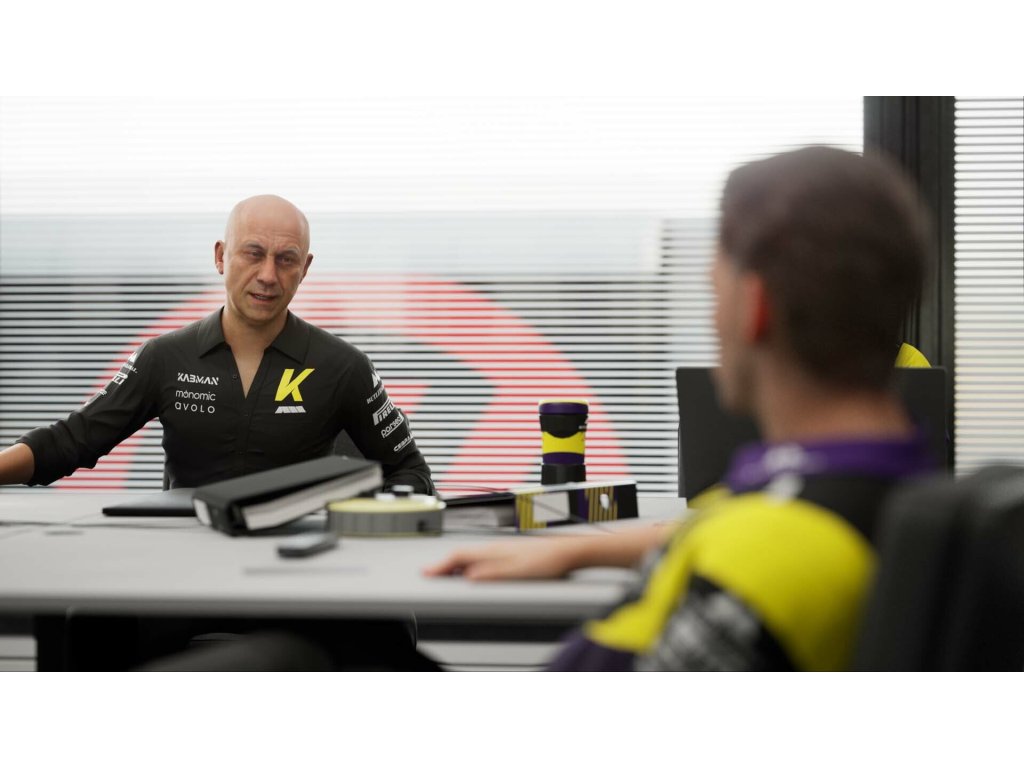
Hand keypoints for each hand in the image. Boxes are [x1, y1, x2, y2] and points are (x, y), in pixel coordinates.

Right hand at [423, 537, 583, 580]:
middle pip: (461, 554)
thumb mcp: (516, 572)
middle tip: (431, 573)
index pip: (458, 556)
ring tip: (446, 573)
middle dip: (444, 564)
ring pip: (471, 555)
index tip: (427, 572)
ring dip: (455, 564)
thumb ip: (490, 573)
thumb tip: (468, 576)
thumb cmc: (545, 561)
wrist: (566, 552)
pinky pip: (480, 557)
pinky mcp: (509, 553)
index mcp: (492, 552)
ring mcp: (502, 549)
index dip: (440, 565)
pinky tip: (473, 570)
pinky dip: (469, 563)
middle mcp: (494, 548)